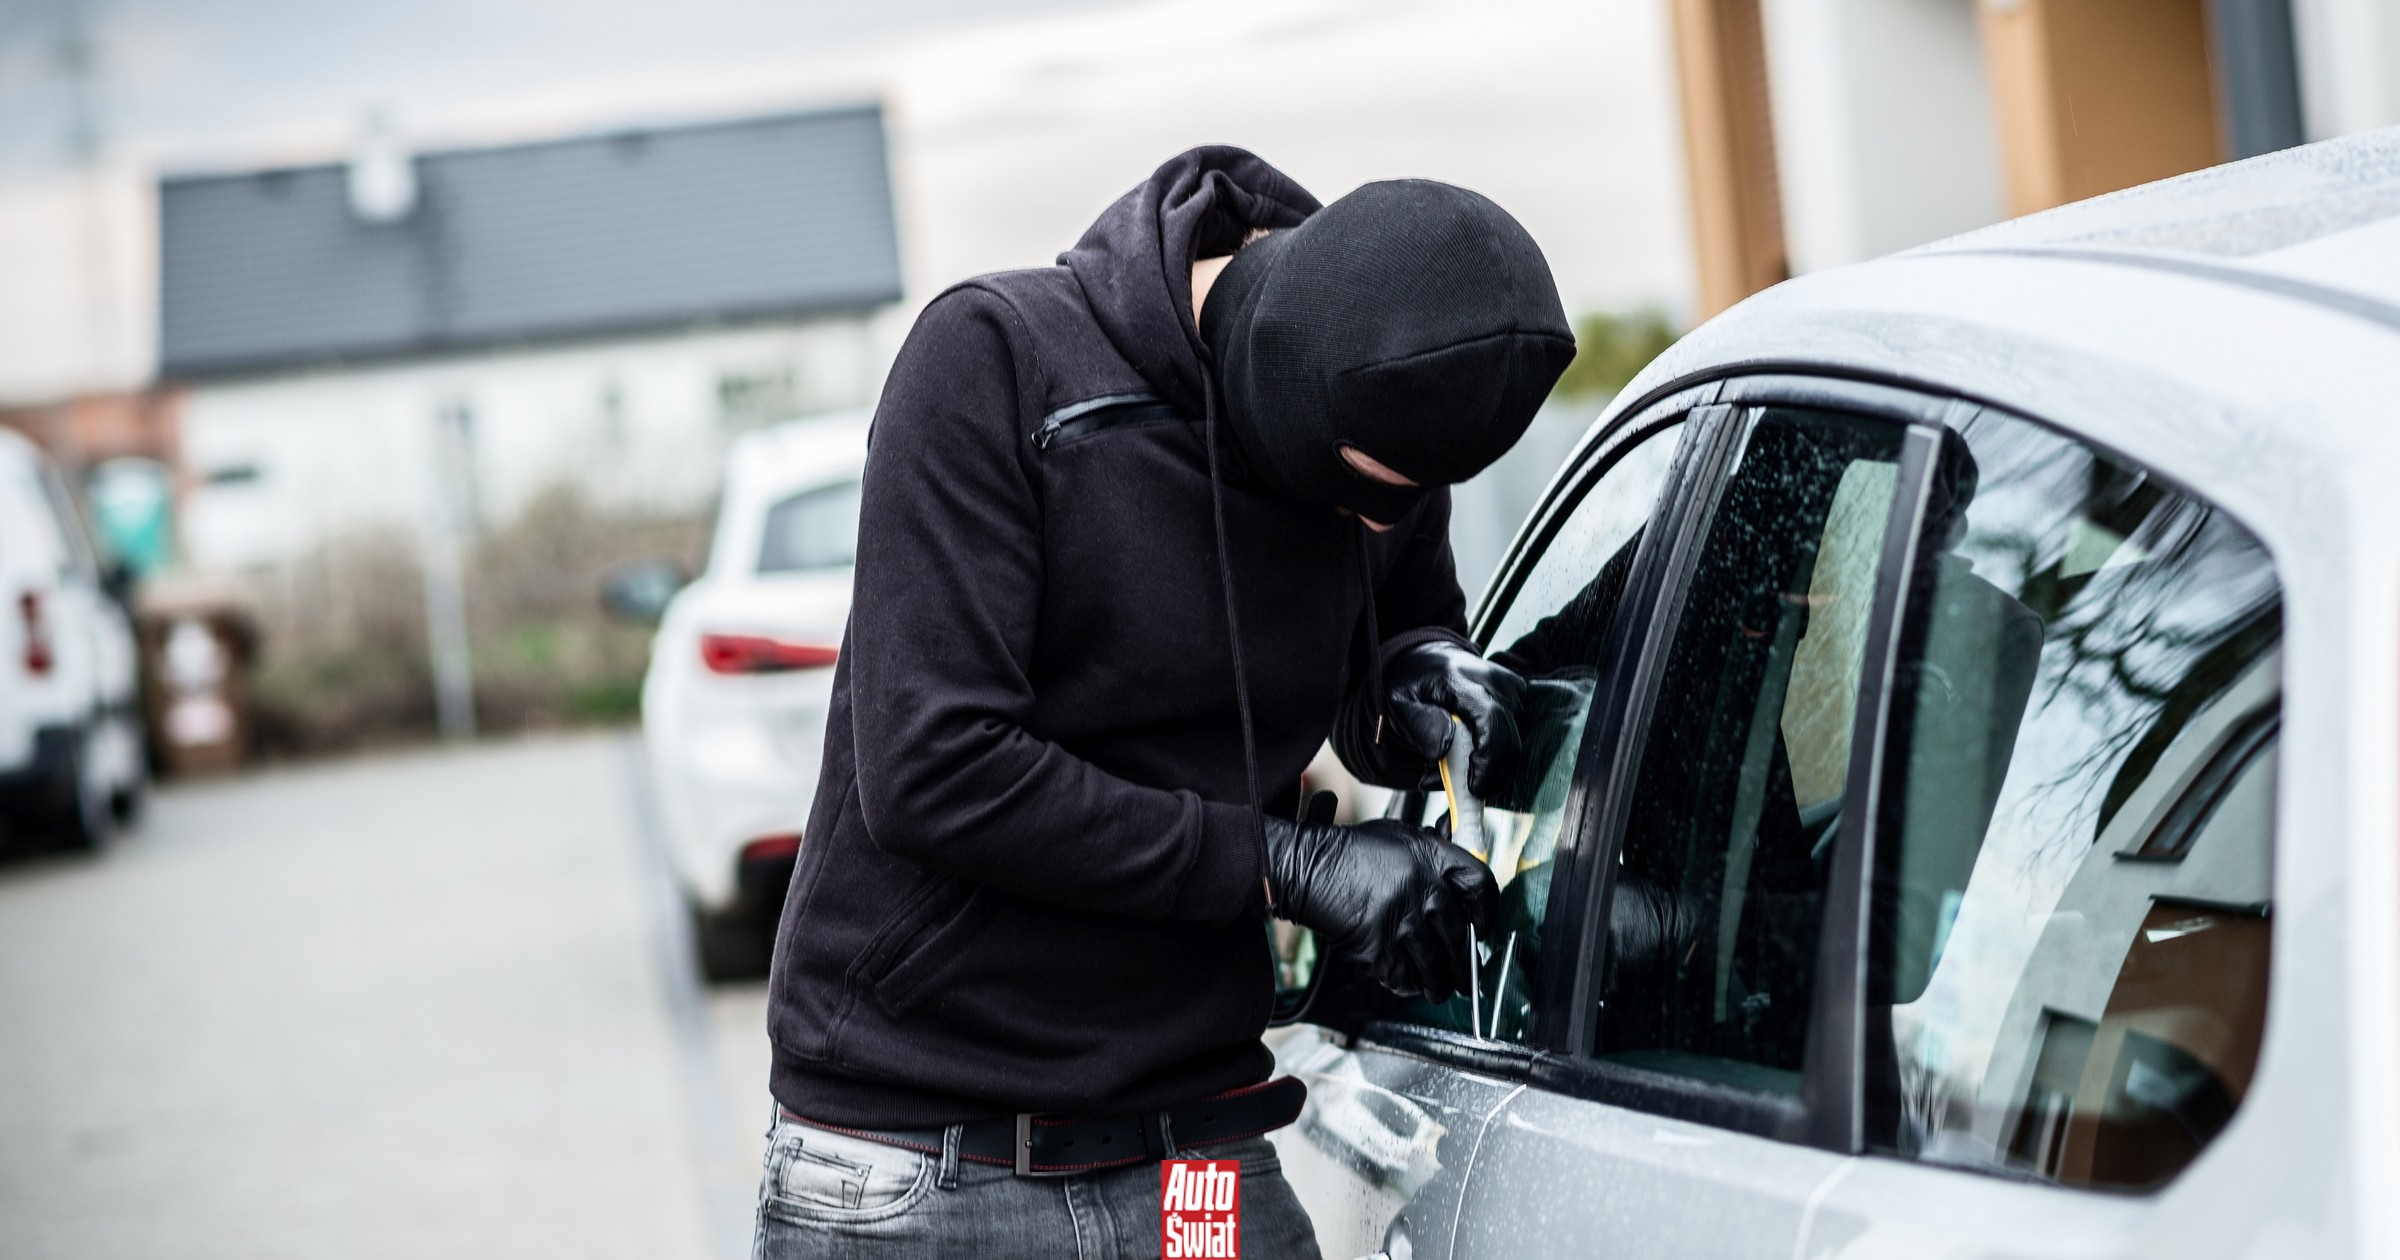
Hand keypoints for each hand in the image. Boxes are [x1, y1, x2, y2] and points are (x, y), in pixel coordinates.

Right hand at [1264, 814, 1496, 1001]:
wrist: (1307, 869)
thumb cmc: (1352, 853)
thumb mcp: (1399, 838)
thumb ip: (1432, 856)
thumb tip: (1458, 886)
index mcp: (1431, 856)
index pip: (1481, 885)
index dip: (1488, 911)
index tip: (1483, 927)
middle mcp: (1421, 888)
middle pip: (1461, 937)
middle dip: (1465, 965)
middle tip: (1465, 979)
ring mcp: (1400, 920)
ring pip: (1435, 965)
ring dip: (1439, 984)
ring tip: (1439, 990)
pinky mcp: (1377, 947)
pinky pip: (1403, 977)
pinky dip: (1408, 985)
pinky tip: (1409, 984)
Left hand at [1385, 640, 1526, 797]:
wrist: (1428, 658)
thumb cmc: (1414, 684)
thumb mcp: (1402, 705)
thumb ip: (1422, 728)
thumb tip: (1442, 751)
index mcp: (1463, 681)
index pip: (1490, 723)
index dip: (1487, 762)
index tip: (1473, 789)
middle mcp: (1495, 681)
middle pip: (1508, 741)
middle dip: (1488, 775)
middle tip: (1462, 791)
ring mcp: (1511, 687)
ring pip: (1512, 743)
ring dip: (1488, 766)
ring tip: (1455, 766)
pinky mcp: (1518, 696)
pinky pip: (1514, 735)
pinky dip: (1494, 753)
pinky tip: (1471, 754)